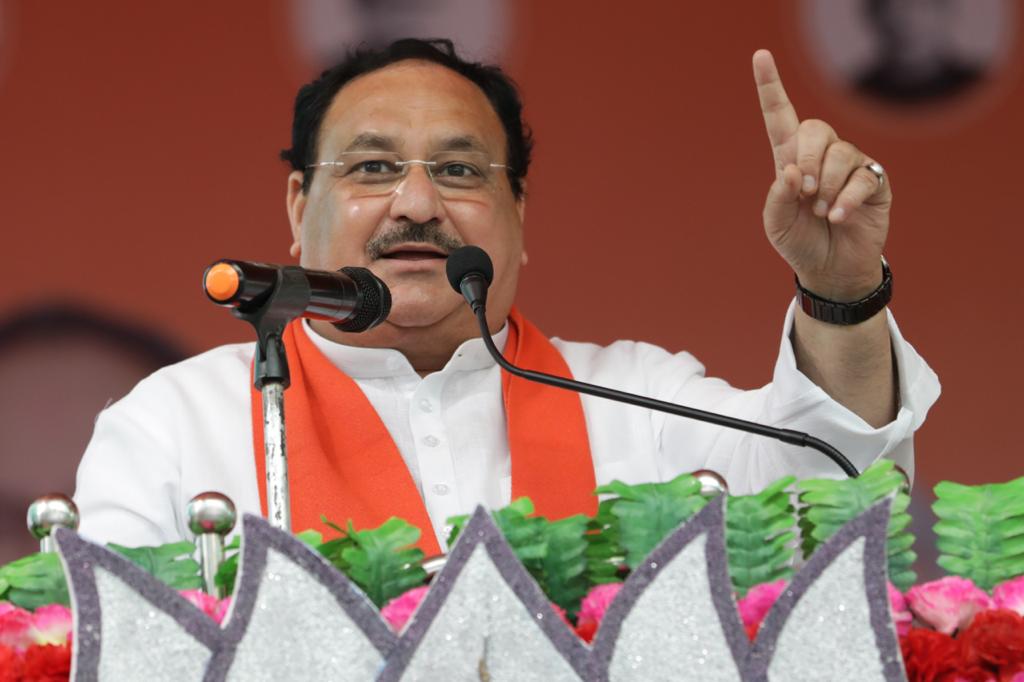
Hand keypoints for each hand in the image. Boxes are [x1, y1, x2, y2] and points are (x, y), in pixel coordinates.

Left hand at [753, 49, 891, 300]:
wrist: (830, 269)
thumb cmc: (799, 241)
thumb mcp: (776, 224)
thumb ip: (778, 197)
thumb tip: (791, 171)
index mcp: (789, 159)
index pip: (779, 116)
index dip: (770, 87)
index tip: (760, 56)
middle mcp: (821, 155)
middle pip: (814, 129)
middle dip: (806, 161)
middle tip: (803, 193)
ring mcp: (850, 165)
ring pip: (840, 154)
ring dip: (826, 186)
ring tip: (822, 212)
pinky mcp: (874, 181)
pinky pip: (863, 177)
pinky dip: (847, 199)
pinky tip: (839, 217)